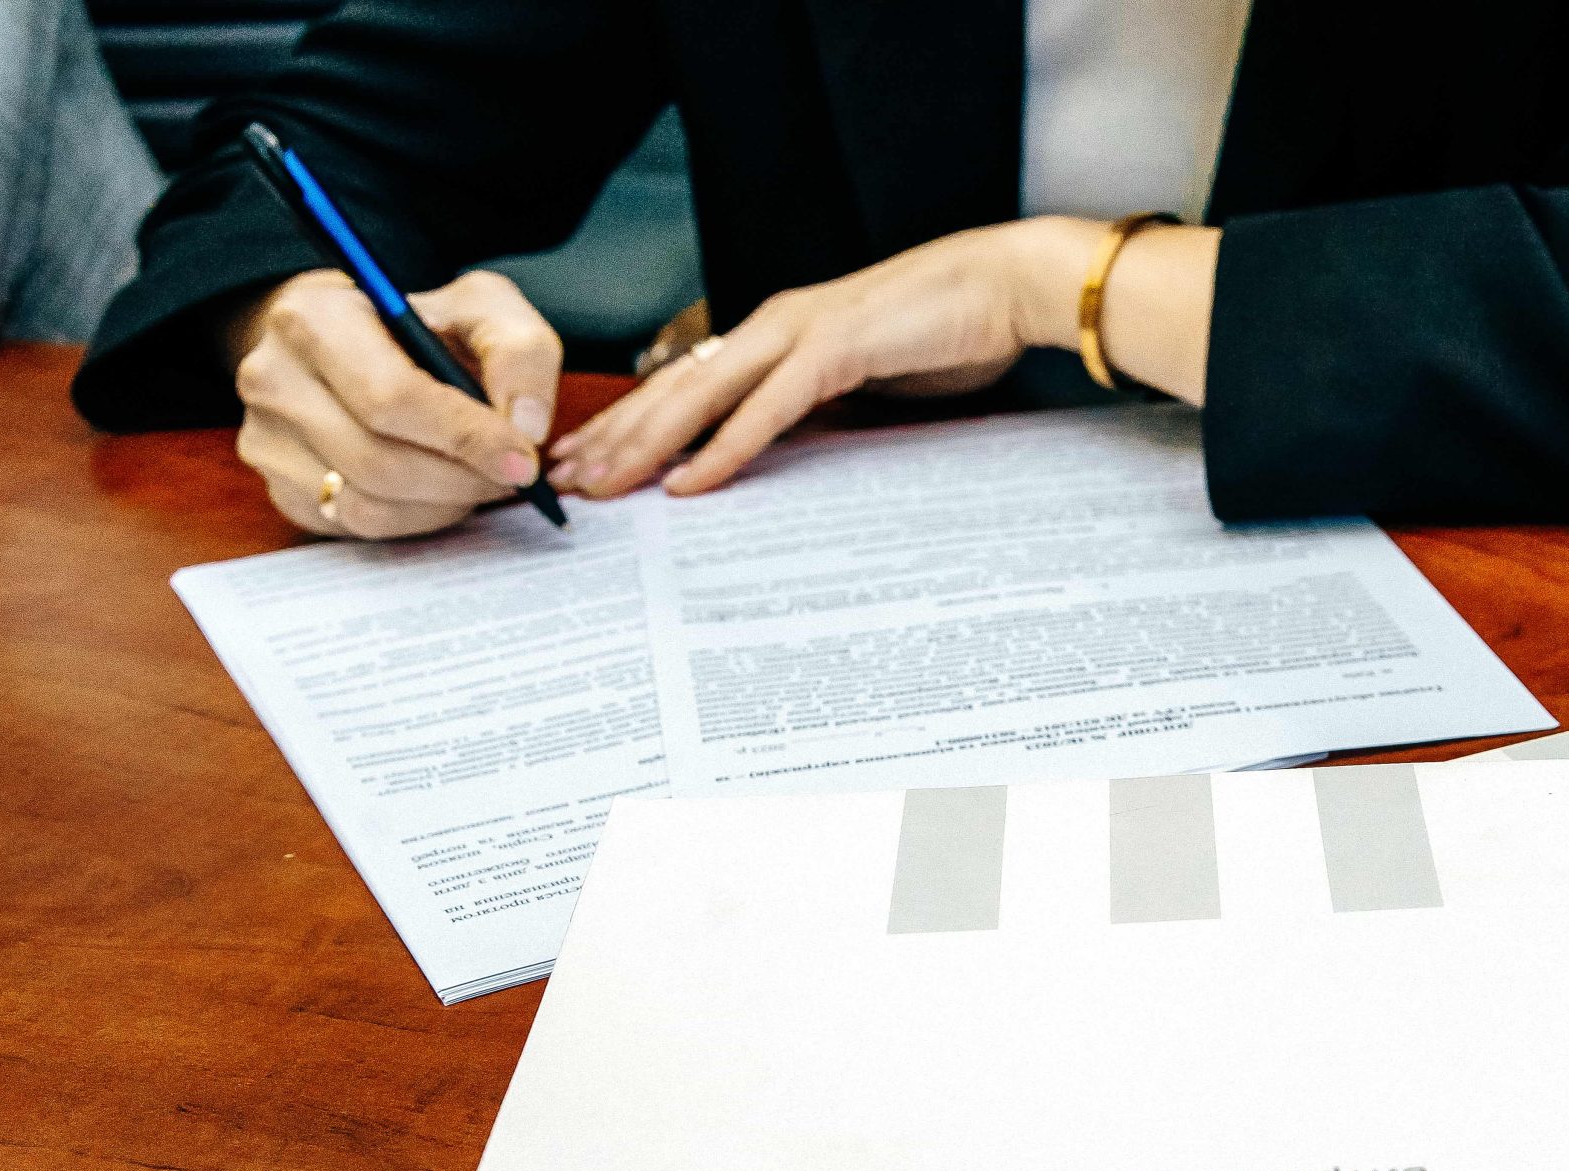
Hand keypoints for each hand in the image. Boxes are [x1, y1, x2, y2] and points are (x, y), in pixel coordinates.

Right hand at [230, 269, 561, 538]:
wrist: (355, 344)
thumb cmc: (419, 327)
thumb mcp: (481, 309)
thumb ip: (520, 351)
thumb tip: (526, 426)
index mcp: (314, 319)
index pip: (392, 398)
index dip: (466, 438)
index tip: (521, 459)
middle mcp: (273, 378)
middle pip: (381, 462)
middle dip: (462, 479)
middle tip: (510, 475)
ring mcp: (267, 439)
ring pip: (369, 505)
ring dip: (443, 505)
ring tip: (477, 478)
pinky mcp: (282, 488)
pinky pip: (358, 527)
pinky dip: (416, 519)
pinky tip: (438, 490)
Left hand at [549, 216, 1218, 500]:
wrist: (1007, 285)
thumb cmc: (948, 331)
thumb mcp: (869, 377)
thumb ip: (822, 404)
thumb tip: (789, 447)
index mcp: (779, 334)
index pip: (687, 384)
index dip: (632, 424)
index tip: (590, 463)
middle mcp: (773, 328)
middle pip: (672, 390)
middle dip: (611, 438)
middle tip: (561, 482)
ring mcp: (800, 335)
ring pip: (699, 398)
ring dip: (644, 446)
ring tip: (601, 486)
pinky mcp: (835, 351)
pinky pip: (765, 411)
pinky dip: (721, 450)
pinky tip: (686, 484)